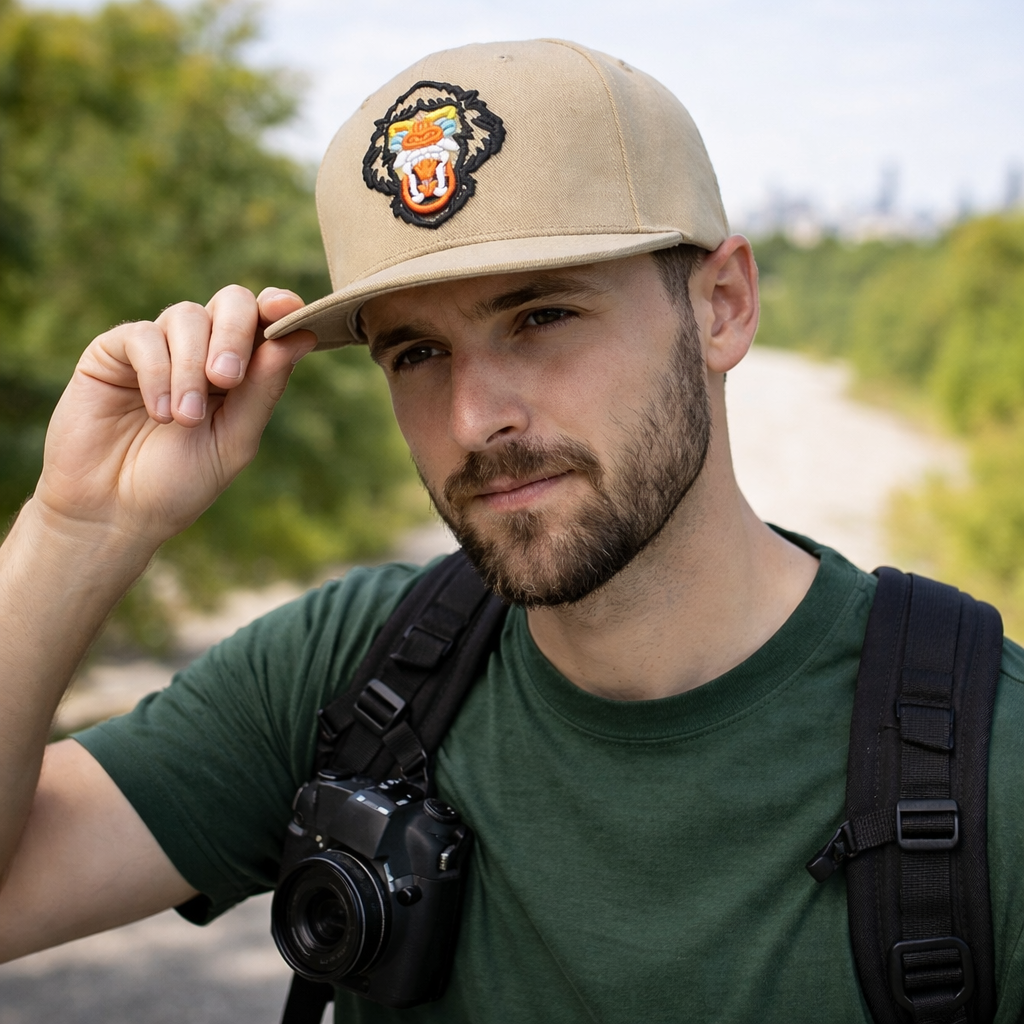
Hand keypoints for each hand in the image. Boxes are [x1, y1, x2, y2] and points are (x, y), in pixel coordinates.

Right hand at [34, 286, 316, 548]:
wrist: (115, 512)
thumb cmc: (179, 484)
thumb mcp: (234, 441)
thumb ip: (264, 390)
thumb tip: (302, 338)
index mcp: (240, 370)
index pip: (266, 321)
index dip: (279, 307)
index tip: (289, 310)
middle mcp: (202, 349)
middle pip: (230, 302)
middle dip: (235, 333)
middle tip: (226, 378)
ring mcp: (158, 347)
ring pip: (187, 316)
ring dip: (191, 368)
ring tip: (185, 419)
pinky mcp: (113, 351)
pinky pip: (144, 337)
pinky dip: (157, 372)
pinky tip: (159, 411)